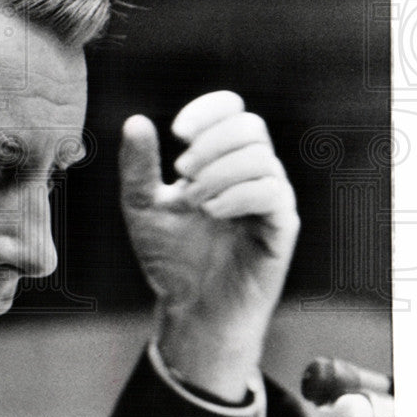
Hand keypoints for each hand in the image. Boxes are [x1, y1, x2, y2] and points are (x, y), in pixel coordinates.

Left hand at [119, 91, 299, 401]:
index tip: (177, 133)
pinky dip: (237, 195)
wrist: (190, 307)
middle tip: (181, 174)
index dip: (208, 111)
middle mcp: (252, 173)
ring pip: (261, 158)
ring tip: (193, 202)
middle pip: (250, 126)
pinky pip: (273, 193)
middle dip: (211, 144)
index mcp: (222, 160)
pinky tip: (211, 212)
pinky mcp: (282, 228)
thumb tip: (135, 121)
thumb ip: (138, 166)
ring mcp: (270, 199)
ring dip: (219, 173)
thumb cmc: (171, 256)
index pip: (232, 110)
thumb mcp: (142, 206)